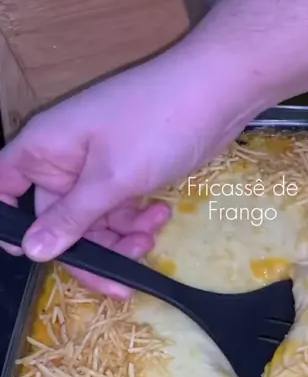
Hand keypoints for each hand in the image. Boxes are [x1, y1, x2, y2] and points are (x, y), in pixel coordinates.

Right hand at [0, 37, 254, 297]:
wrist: (217, 92)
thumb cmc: (154, 124)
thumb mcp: (110, 179)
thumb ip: (70, 219)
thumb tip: (32, 251)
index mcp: (43, 148)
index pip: (3, 188)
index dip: (9, 225)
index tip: (34, 257)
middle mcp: (62, 159)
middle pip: (56, 219)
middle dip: (89, 250)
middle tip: (120, 284)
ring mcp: (96, 166)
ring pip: (93, 221)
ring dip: (120, 239)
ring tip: (149, 239)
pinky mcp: (127, 172)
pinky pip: (119, 208)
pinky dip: (137, 220)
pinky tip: (161, 216)